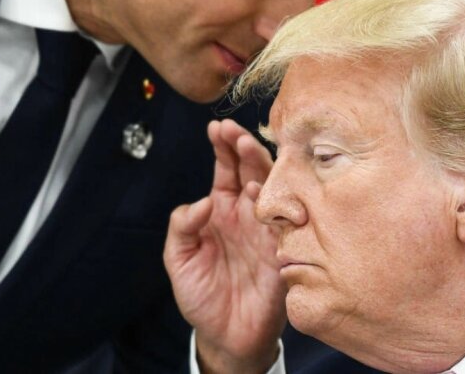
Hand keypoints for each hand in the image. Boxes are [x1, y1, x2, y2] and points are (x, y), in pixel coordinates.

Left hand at [164, 119, 285, 373]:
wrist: (226, 336)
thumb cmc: (201, 296)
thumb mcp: (179, 259)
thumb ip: (182, 227)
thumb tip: (202, 202)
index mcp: (222, 209)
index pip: (225, 169)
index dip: (222, 146)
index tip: (216, 127)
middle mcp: (247, 213)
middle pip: (250, 170)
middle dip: (244, 146)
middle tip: (235, 131)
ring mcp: (267, 228)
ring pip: (270, 187)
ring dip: (260, 166)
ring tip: (248, 148)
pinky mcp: (283, 249)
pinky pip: (286, 220)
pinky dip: (279, 201)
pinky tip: (264, 188)